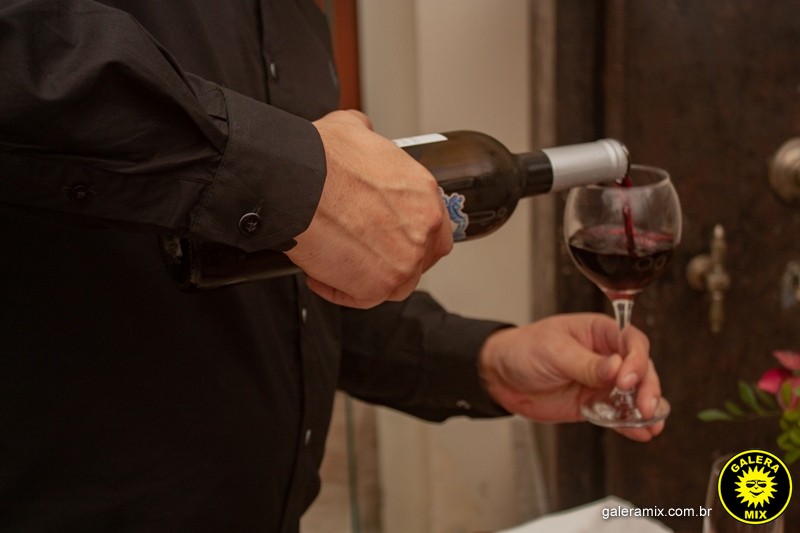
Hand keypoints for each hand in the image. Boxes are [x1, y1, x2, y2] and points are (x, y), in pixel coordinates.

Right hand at [287, 110, 452, 308]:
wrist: (296, 183)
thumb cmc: (320, 159)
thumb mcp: (354, 128)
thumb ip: (369, 139)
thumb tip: (362, 136)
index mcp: (423, 192)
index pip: (435, 226)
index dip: (413, 234)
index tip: (393, 237)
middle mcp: (423, 228)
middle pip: (422, 258)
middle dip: (395, 258)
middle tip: (365, 253)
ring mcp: (405, 260)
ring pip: (395, 282)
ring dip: (369, 276)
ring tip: (339, 264)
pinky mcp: (379, 285)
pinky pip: (363, 299)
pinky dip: (340, 290)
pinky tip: (321, 275)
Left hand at [479, 313, 664, 441]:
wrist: (499, 377)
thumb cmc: (523, 350)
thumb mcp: (553, 351)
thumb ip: (585, 363)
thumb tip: (616, 367)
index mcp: (598, 332)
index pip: (630, 342)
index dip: (636, 360)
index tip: (627, 379)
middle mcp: (605, 356)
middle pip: (639, 370)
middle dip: (647, 388)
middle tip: (646, 407)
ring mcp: (600, 382)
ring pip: (633, 394)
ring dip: (645, 409)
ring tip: (651, 424)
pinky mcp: (592, 404)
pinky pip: (617, 414)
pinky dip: (629, 424)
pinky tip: (641, 433)